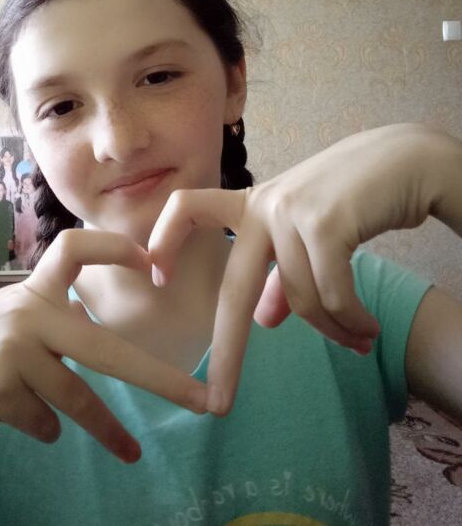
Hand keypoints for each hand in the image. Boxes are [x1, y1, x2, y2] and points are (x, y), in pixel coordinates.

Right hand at [0, 230, 206, 469]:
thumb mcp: (3, 320)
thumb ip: (46, 323)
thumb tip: (90, 338)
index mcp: (30, 291)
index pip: (73, 249)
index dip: (114, 248)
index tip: (150, 258)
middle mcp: (25, 315)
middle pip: (104, 347)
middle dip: (157, 378)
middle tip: (200, 399)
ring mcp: (12, 354)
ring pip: (77, 397)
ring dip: (106, 429)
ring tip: (130, 451)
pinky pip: (42, 420)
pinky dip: (41, 427)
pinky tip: (18, 418)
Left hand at [148, 122, 442, 415]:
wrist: (407, 158)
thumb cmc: (356, 197)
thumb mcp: (310, 230)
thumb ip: (283, 272)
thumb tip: (263, 321)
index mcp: (252, 204)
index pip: (188, 208)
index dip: (164, 240)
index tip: (156, 278)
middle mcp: (264, 205)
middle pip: (234, 288)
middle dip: (227, 353)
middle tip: (219, 405)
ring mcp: (292, 211)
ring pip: (301, 300)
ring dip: (333, 331)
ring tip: (359, 339)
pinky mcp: (325, 222)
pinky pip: (332, 295)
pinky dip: (351, 321)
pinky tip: (368, 329)